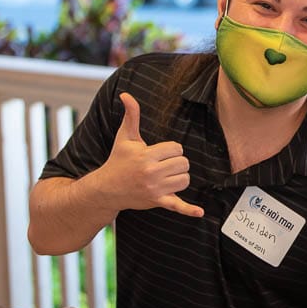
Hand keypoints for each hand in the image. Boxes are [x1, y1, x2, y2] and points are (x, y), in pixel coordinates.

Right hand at [97, 92, 203, 217]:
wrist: (107, 188)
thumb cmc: (118, 161)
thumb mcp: (125, 137)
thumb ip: (131, 115)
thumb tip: (126, 95)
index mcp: (146, 156)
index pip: (177, 148)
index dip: (171, 150)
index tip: (159, 153)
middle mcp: (151, 173)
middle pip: (184, 164)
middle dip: (175, 163)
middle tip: (160, 165)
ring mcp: (155, 188)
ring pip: (185, 179)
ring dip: (179, 178)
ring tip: (164, 177)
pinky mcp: (158, 201)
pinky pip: (177, 206)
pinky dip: (189, 210)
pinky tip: (200, 212)